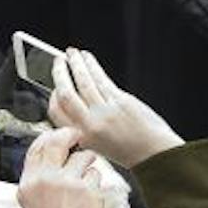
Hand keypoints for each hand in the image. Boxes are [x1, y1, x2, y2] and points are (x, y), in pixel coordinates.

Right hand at [16, 125, 106, 207]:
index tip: (57, 134)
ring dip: (87, 164)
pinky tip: (89, 198)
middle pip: (58, 141)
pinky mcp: (87, 188)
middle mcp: (46, 179)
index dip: (49, 136)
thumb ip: (38, 179)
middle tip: (77, 136)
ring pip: (82, 156)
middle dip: (70, 135)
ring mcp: (67, 182)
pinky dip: (94, 183)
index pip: (37, 147)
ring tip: (84, 182)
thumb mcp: (32, 204)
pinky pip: (95, 174)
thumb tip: (50, 158)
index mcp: (29, 183)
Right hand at [47, 48, 182, 167]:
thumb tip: (75, 101)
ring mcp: (105, 111)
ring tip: (73, 53)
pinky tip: (88, 58)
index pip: (56, 112)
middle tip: (59, 62)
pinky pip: (101, 78)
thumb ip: (83, 126)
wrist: (154, 154)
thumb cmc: (129, 149)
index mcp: (82, 137)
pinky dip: (92, 65)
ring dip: (76, 64)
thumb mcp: (97, 144)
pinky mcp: (120, 101)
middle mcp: (91, 125)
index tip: (55, 85)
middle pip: (66, 94)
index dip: (53, 96)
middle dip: (60, 74)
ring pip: (83, 82)